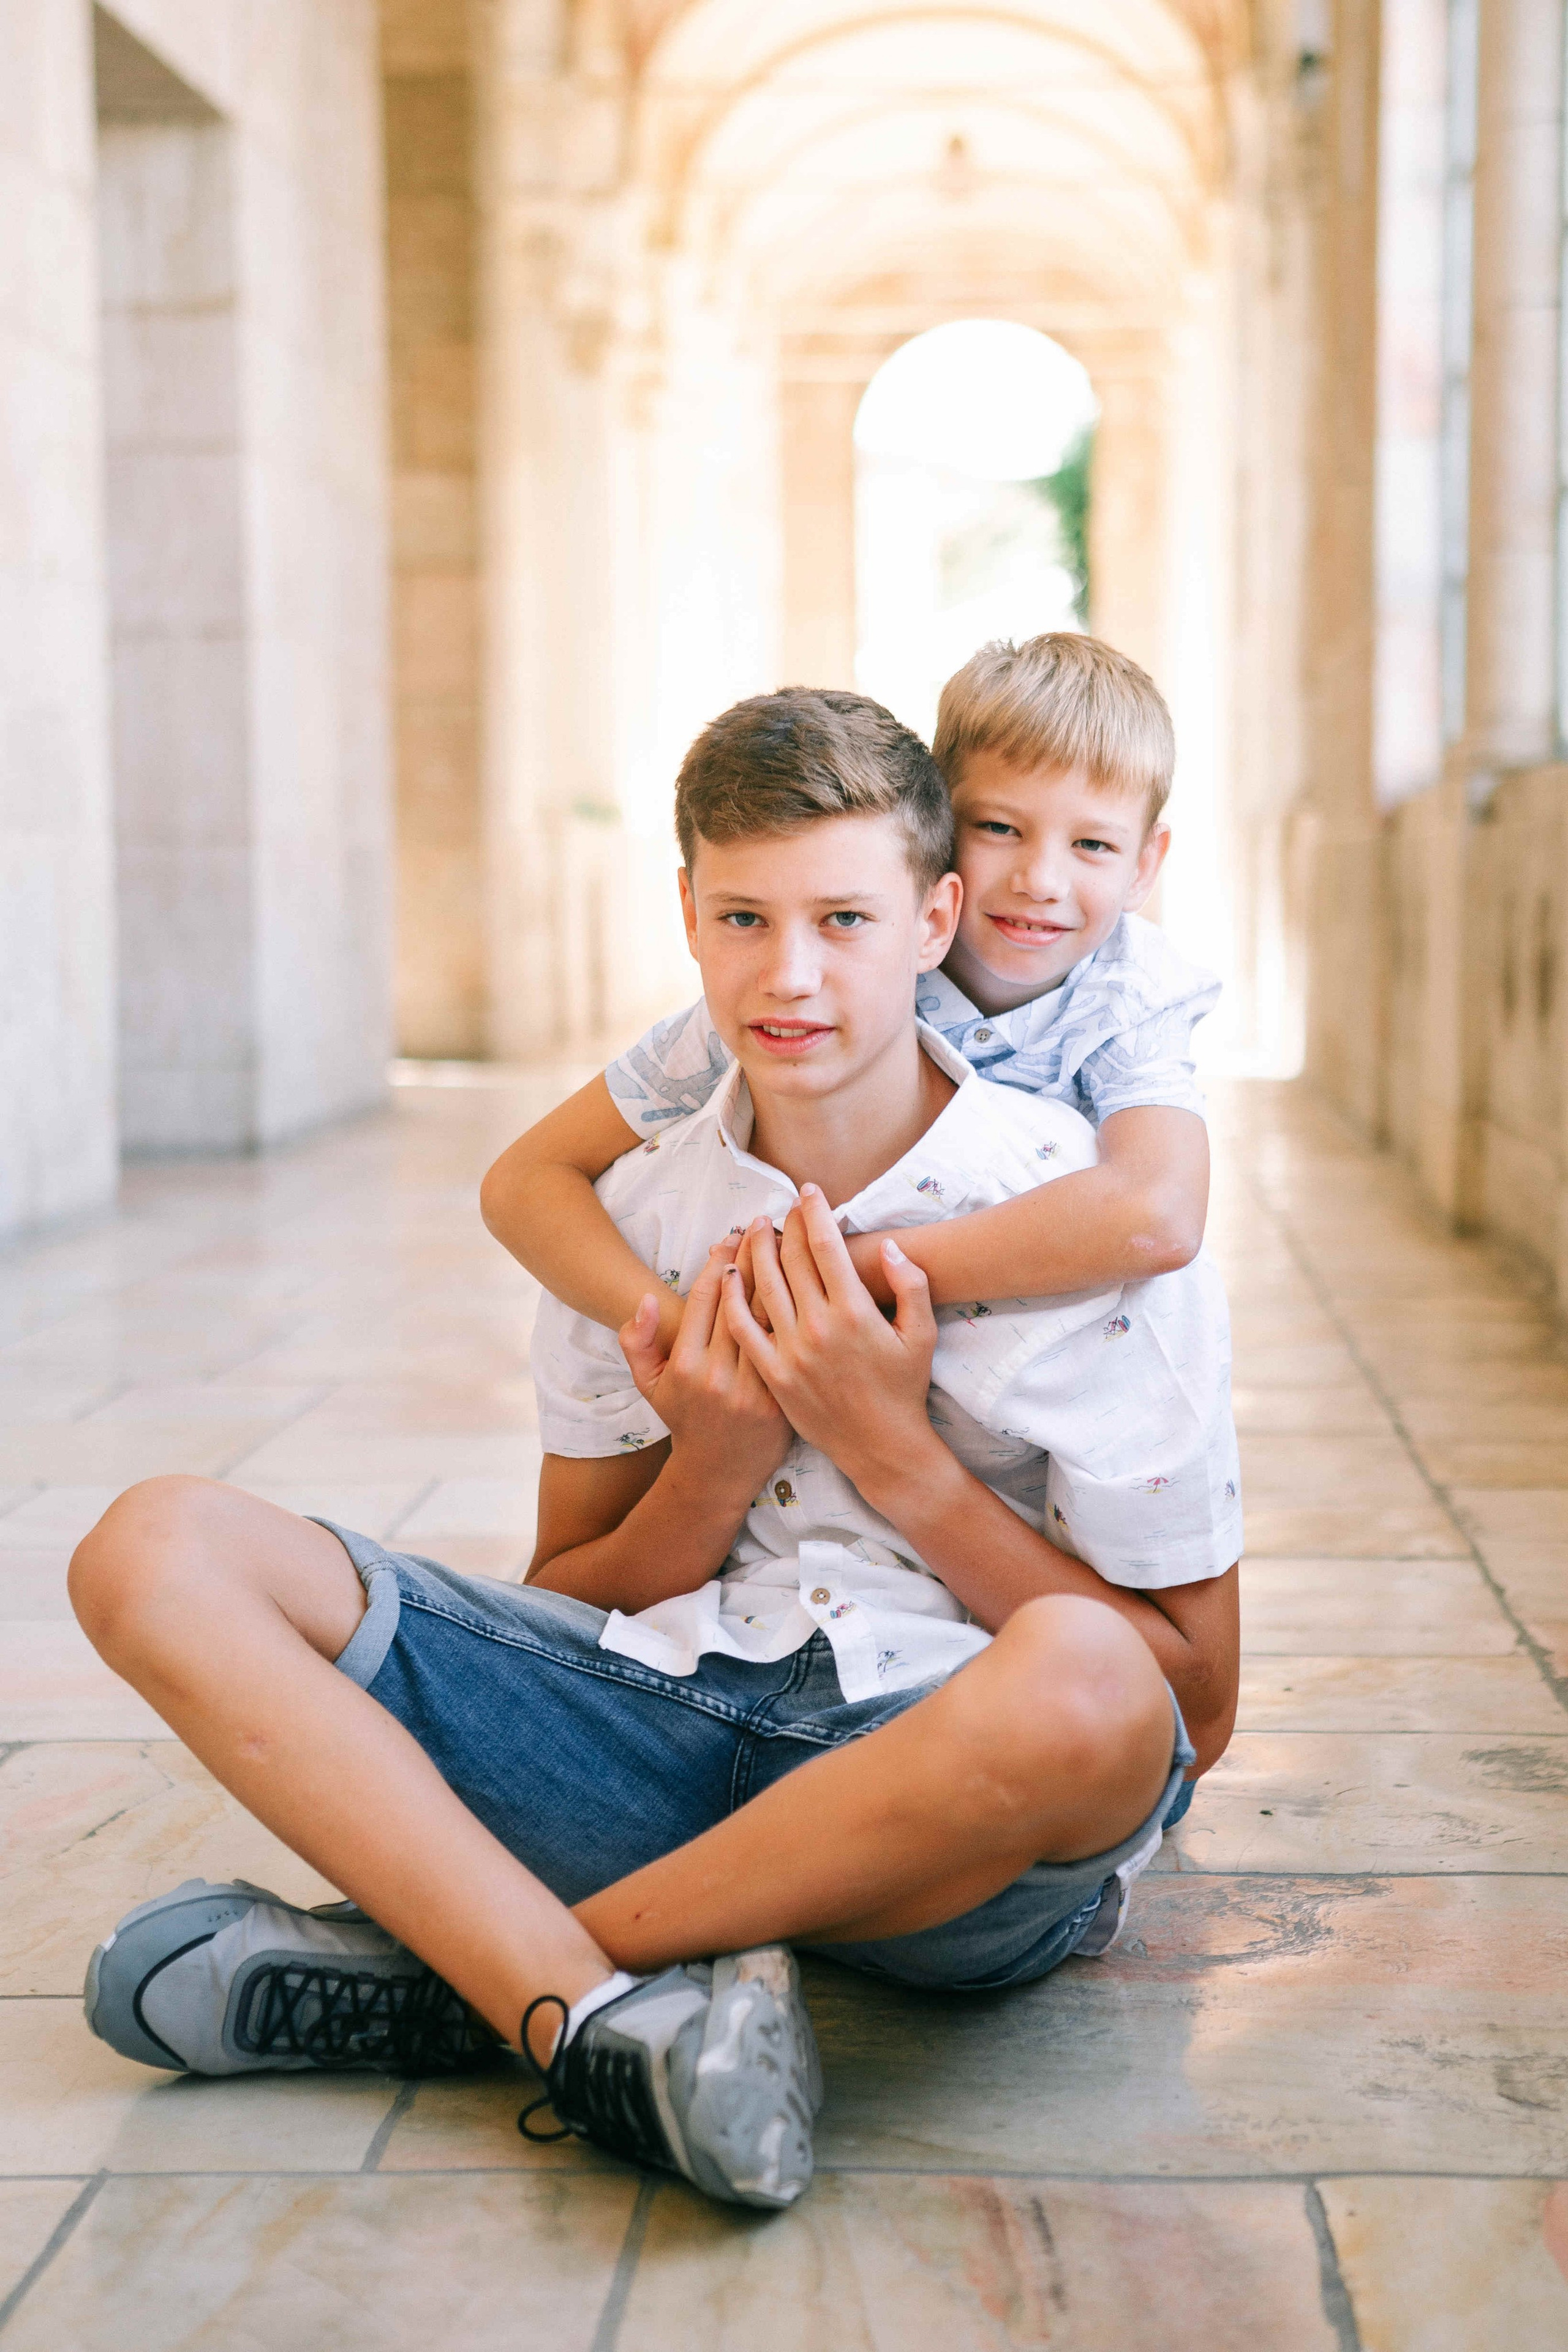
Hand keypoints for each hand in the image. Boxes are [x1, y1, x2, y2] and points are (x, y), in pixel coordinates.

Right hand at [619, 1240, 792, 1494]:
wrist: (720, 1472)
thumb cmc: (684, 1418)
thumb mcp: (648, 1384)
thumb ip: (636, 1341)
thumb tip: (645, 1300)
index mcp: (686, 1364)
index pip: (707, 1296)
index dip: (721, 1260)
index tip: (733, 1235)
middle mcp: (720, 1375)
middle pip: (743, 1300)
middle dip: (756, 1255)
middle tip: (767, 1224)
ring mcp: (754, 1389)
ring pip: (772, 1319)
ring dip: (782, 1276)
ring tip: (791, 1243)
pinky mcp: (782, 1400)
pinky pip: (792, 1346)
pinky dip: (800, 1313)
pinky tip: (809, 1285)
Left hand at [721, 1187, 939, 1487]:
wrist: (881, 1446)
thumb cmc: (904, 1388)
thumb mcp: (922, 1334)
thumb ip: (912, 1285)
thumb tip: (890, 1246)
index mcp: (855, 1312)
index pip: (826, 1246)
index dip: (814, 1212)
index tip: (807, 1191)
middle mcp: (820, 1327)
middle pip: (790, 1260)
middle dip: (783, 1225)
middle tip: (780, 1207)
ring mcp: (792, 1352)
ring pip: (763, 1286)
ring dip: (755, 1252)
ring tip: (754, 1230)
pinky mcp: (773, 1374)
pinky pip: (744, 1328)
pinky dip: (733, 1298)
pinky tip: (729, 1276)